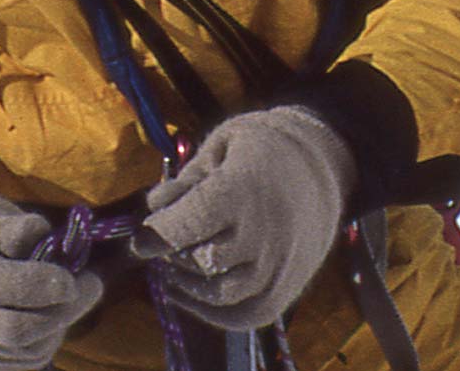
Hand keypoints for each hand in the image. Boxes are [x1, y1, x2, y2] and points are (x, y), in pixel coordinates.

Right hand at [0, 192, 103, 370]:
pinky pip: (31, 357)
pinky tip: (57, 308)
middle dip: (58, 310)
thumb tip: (42, 234)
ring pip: (29, 348)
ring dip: (62, 320)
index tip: (69, 278)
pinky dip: (53, 333)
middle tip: (92, 283)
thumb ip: (13, 224)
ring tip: (74, 289)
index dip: (34, 285)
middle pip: (14, 329)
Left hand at [131, 105, 357, 327]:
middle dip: (172, 254)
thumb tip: (153, 208)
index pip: (192, 222)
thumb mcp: (222, 143)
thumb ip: (186, 178)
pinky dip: (212, 312)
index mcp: (243, 189)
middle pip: (201, 259)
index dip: (158, 234)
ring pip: (221, 293)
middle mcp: (263, 233)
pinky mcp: (286, 289)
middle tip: (159, 243)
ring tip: (172, 265)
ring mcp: (277, 266)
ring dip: (188, 283)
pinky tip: (189, 292)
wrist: (319, 169)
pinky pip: (245, 316)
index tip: (140, 238)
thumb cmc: (260, 150)